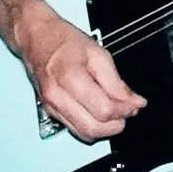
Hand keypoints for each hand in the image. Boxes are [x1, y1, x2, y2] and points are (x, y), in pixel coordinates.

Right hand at [12, 0, 143, 141]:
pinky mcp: (51, 111)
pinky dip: (92, 125)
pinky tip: (99, 112)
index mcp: (69, 78)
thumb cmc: (63, 40)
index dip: (125, 110)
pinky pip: (76, 129)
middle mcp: (57, 97)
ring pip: (84, 134)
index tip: (136, 103)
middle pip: (93, 128)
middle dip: (116, 124)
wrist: (37, 37)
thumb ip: (116, 81)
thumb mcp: (97, 52)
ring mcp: (51, 107)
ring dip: (105, 129)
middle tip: (128, 111)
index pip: (104, 110)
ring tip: (115, 112)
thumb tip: (133, 101)